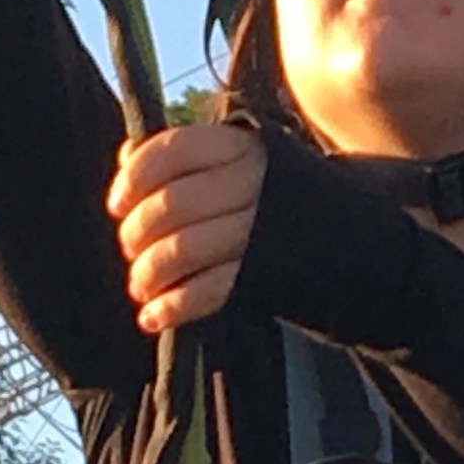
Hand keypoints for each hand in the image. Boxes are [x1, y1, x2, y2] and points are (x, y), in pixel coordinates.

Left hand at [106, 122, 267, 333]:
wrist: (345, 241)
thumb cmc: (270, 199)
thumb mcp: (234, 164)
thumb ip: (182, 158)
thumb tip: (126, 156)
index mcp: (240, 147)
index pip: (174, 150)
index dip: (135, 178)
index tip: (117, 205)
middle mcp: (254, 183)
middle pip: (173, 204)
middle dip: (137, 232)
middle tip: (129, 249)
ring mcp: (263, 230)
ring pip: (186, 248)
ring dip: (150, 273)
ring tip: (139, 286)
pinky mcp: (267, 274)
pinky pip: (209, 290)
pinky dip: (173, 307)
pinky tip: (154, 316)